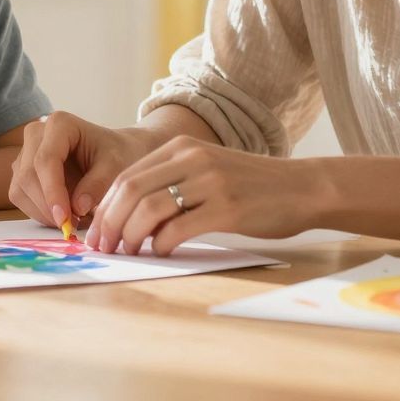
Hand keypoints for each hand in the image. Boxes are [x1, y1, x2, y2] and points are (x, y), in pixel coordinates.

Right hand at [8, 112, 163, 232]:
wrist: (115, 153)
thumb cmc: (118, 155)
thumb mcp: (117, 166)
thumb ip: (98, 184)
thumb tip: (78, 208)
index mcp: (60, 124)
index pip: (46, 160)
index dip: (52, 192)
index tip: (64, 218)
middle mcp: (36, 134)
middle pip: (28, 175)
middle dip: (47, 206)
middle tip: (72, 226)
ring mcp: (25, 153)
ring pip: (20, 189)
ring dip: (43, 212)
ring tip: (74, 220)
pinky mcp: (21, 172)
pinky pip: (20, 197)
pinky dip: (39, 213)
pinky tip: (63, 215)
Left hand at [87, 136, 327, 257]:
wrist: (303, 187)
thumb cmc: (253, 187)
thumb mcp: (207, 171)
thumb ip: (172, 185)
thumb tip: (129, 221)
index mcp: (182, 147)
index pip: (127, 176)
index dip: (105, 208)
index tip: (96, 234)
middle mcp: (193, 158)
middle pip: (131, 191)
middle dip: (109, 224)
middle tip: (103, 248)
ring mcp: (210, 181)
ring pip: (149, 209)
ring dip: (130, 237)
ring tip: (129, 253)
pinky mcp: (227, 208)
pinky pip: (179, 228)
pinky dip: (161, 245)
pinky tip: (162, 252)